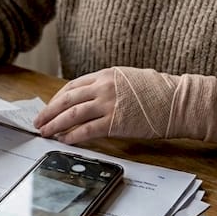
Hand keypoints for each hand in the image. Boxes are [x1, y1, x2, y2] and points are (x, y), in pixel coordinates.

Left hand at [35, 67, 216, 148]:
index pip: (73, 86)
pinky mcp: (115, 122)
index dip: (58, 99)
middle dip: (49, 111)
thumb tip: (93, 97)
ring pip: (72, 114)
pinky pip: (86, 130)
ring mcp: (108, 103)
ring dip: (55, 124)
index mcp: (106, 74)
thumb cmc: (159, 92)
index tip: (50, 108)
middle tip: (38, 121)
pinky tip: (64, 141)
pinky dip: (72, 136)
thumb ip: (109, 86)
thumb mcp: (130, 80)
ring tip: (45, 132)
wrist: (178, 102)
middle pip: (67, 99)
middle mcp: (103, 86)